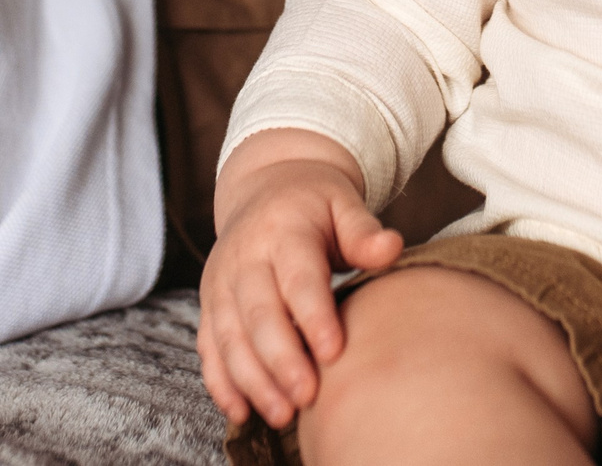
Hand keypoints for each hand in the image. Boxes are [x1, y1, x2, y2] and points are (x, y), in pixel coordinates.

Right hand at [197, 129, 404, 428]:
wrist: (264, 187)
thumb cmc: (315, 202)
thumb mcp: (343, 204)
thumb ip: (363, 231)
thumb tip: (392, 247)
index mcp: (282, 230)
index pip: (297, 278)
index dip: (314, 316)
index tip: (334, 352)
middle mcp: (244, 258)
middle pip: (258, 314)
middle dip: (281, 359)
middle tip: (308, 396)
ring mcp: (221, 283)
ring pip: (230, 338)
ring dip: (252, 379)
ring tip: (283, 414)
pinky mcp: (210, 305)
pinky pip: (209, 348)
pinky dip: (222, 383)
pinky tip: (242, 412)